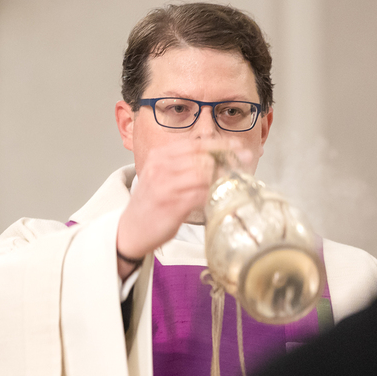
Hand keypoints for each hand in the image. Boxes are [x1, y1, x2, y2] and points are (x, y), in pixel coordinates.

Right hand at [116, 139, 252, 277]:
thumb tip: (212, 159)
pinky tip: (224, 195)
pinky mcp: (172, 204)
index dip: (220, 143)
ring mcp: (165, 185)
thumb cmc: (149, 206)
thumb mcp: (159, 177)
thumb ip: (181, 166)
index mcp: (159, 157)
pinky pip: (201, 194)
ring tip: (238, 177)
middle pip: (202, 156)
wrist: (129, 232)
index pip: (195, 144)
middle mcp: (161, 167)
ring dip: (224, 175)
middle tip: (246, 158)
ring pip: (204, 173)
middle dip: (228, 156)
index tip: (237, 146)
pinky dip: (215, 193)